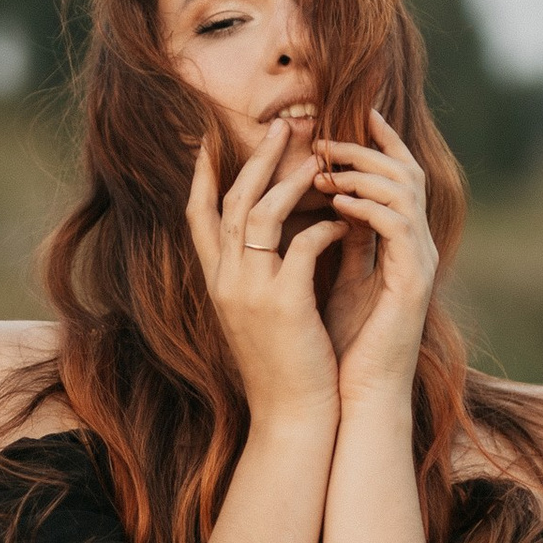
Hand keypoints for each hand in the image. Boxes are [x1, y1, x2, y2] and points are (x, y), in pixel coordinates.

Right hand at [186, 119, 344, 426]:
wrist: (291, 417)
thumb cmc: (283, 366)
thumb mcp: (259, 313)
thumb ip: (258, 273)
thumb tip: (273, 235)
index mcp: (215, 282)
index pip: (197, 215)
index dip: (202, 175)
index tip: (209, 140)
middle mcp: (224, 281)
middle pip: (230, 202)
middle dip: (255, 159)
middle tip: (281, 126)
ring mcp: (249, 291)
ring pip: (260, 215)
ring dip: (289, 181)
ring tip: (316, 158)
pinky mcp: (283, 304)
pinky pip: (303, 246)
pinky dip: (325, 227)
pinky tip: (345, 221)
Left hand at [317, 113, 436, 408]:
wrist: (356, 397)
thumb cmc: (343, 344)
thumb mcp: (338, 278)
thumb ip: (342, 239)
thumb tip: (330, 200)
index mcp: (401, 246)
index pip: (397, 179)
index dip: (381, 144)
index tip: (353, 116)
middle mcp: (418, 249)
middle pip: (407, 175)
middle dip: (368, 150)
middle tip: (328, 139)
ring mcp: (420, 265)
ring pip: (405, 193)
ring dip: (364, 173)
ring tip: (327, 165)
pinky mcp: (413, 284)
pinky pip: (398, 227)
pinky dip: (368, 207)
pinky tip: (339, 200)